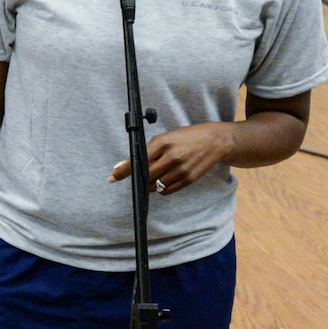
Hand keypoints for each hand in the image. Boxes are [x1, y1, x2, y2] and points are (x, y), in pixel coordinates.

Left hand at [110, 122, 235, 194]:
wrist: (215, 141)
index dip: (123, 170)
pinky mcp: (189, 179)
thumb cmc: (186, 137)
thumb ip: (147, 151)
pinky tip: (163, 180)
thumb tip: (124, 164)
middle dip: (138, 178)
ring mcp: (181, 169)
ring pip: (155, 185)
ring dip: (149, 184)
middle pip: (145, 175)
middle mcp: (171, 157)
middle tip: (136, 178)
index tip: (112, 177)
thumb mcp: (165, 138)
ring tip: (153, 176)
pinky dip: (161, 188)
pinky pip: (167, 190)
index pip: (138, 160)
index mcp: (162, 143)